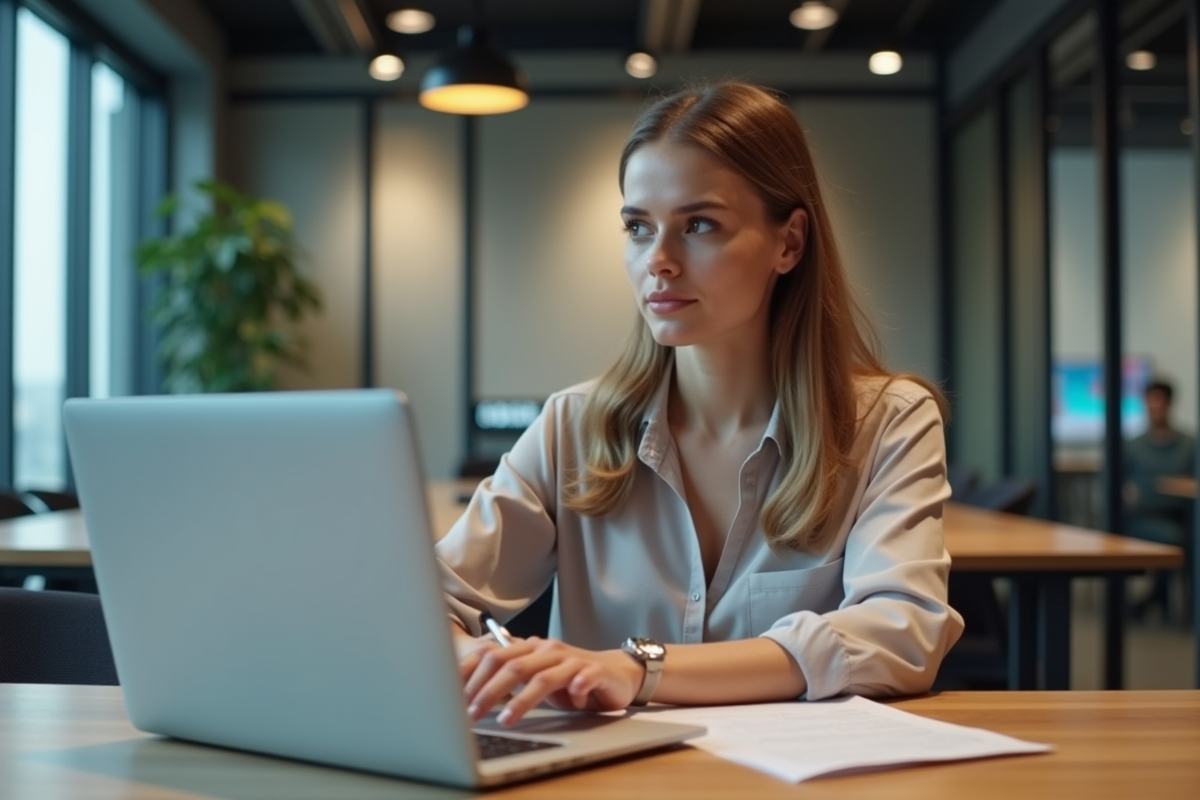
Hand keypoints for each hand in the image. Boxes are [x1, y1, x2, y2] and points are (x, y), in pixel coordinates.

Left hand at [459, 637, 644, 726]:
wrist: (614, 673)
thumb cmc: (570, 679)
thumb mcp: (535, 679)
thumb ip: (509, 681)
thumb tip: (469, 696)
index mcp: (529, 647)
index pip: (493, 654)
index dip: (471, 673)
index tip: (452, 695)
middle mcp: (548, 650)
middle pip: (513, 665)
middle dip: (488, 690)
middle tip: (472, 713)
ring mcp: (571, 659)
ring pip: (542, 677)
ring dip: (521, 700)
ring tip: (506, 719)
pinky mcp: (594, 671)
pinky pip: (583, 678)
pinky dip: (576, 689)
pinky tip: (572, 701)